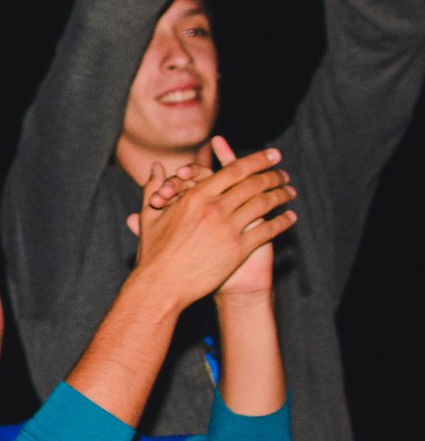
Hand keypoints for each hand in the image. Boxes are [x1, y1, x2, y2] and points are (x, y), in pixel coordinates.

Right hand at [130, 146, 295, 306]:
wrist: (162, 285)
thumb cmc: (153, 252)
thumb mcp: (151, 216)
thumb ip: (154, 187)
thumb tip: (157, 167)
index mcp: (196, 196)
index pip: (234, 170)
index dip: (257, 160)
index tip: (272, 155)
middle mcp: (215, 208)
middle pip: (253, 184)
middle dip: (273, 176)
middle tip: (284, 174)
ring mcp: (228, 228)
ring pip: (263, 204)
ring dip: (280, 195)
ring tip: (289, 192)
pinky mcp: (239, 249)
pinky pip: (268, 230)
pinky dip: (282, 222)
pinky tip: (290, 218)